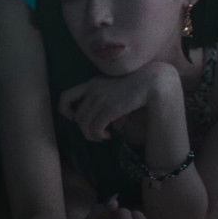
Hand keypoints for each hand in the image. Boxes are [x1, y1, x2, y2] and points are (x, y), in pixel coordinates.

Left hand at [58, 63, 174, 140]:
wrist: (152, 81)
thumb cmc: (136, 88)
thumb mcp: (115, 91)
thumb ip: (106, 105)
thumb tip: (108, 128)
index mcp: (92, 83)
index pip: (65, 96)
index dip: (65, 110)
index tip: (74, 117)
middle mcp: (93, 90)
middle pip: (77, 117)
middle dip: (84, 129)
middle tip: (97, 133)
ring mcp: (101, 99)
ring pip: (84, 125)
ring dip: (92, 135)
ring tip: (103, 137)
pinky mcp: (110, 108)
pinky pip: (95, 128)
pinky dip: (99, 135)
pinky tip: (108, 136)